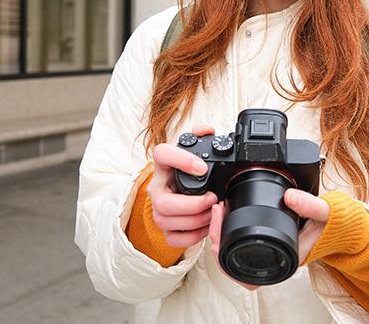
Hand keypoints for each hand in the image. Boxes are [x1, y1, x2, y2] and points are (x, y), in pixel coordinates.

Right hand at [147, 124, 219, 247]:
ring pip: (167, 222)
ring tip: (212, 212)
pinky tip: (205, 226)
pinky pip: (174, 239)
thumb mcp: (191, 151)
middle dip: (192, 204)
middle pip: (162, 202)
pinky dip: (193, 236)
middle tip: (212, 197)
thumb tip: (207, 130)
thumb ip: (199, 136)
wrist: (176, 189)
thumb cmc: (184, 171)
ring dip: (196, 220)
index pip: (161, 154)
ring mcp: (157, 210)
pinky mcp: (165, 228)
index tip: (202, 167)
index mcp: (163, 165)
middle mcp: (156, 188)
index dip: (180, 160)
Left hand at [208, 187, 329, 290]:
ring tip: (218, 210)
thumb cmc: (332, 227)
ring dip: (220, 232)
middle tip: (216, 211)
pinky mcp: (266, 240)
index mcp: (282, 259)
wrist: (341, 228)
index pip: (242, 268)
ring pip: (231, 252)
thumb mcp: (324, 213)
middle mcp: (272, 259)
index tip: (217, 229)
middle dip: (215, 236)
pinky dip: (228, 230)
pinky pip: (239, 242)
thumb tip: (289, 196)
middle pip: (229, 259)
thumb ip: (310, 205)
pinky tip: (226, 214)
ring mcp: (267, 252)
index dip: (223, 252)